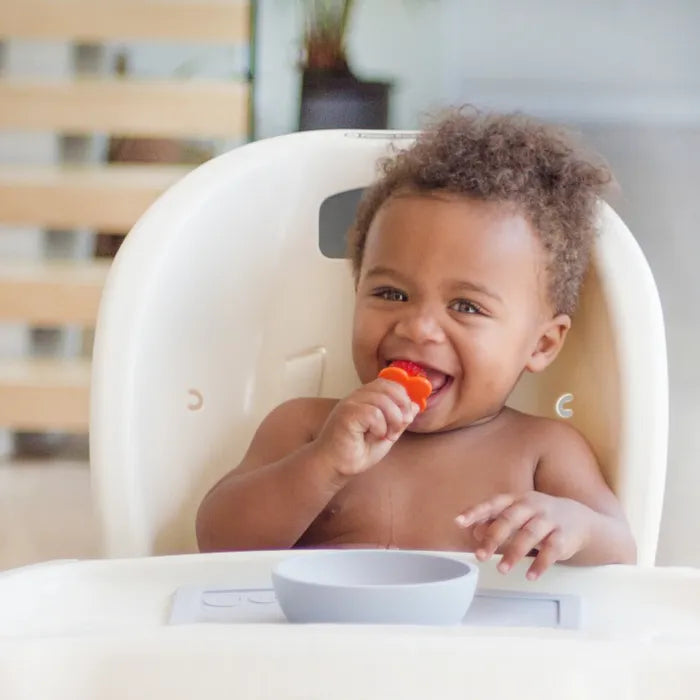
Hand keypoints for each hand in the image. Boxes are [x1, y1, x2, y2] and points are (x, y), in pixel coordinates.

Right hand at [314, 378, 419, 476]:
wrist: (334, 466)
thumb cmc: (356, 451)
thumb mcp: (386, 434)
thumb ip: (399, 420)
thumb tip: (416, 405)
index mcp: (365, 398)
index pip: (389, 383)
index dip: (404, 395)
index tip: (408, 415)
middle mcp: (357, 397)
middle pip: (388, 387)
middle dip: (402, 406)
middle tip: (401, 425)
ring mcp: (350, 404)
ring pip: (383, 400)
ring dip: (392, 420)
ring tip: (387, 435)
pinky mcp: (346, 415)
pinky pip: (373, 413)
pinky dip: (380, 427)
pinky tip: (375, 436)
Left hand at [455, 492, 591, 579]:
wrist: (578, 518)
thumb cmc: (539, 516)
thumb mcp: (517, 514)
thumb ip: (494, 521)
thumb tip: (475, 533)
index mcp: (516, 499)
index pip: (493, 503)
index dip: (475, 512)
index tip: (459, 522)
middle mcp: (532, 506)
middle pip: (509, 519)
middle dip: (493, 538)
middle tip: (480, 556)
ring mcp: (549, 520)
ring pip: (529, 535)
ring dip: (514, 553)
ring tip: (501, 569)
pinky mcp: (564, 536)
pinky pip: (552, 550)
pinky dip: (540, 564)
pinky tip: (530, 575)